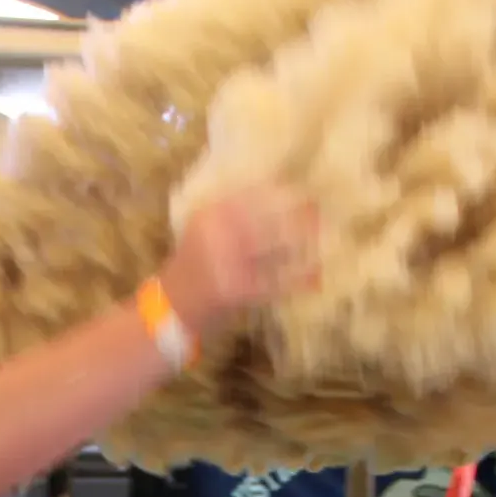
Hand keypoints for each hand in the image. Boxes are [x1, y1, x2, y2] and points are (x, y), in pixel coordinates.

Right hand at [158, 185, 320, 335]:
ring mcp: (226, 263)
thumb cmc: (194, 266)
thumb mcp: (205, 229)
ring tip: (324, 242)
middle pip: (267, 219)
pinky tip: (315, 278)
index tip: (302, 189)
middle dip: (297, 215)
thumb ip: (233, 212)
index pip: (251, 194)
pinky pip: (276, 282)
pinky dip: (298, 280)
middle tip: (319, 212)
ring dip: (303, 245)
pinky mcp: (236, 291)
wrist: (171, 307)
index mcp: (209, 215)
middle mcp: (216, 235)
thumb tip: (281, 193)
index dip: (280, 191)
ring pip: (275, 247)